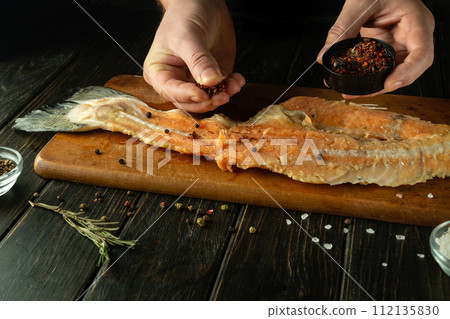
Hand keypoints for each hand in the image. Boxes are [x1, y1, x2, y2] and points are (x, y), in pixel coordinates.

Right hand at [143, 0, 244, 111]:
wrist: (201, 3)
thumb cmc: (184, 16)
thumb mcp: (188, 37)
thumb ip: (199, 60)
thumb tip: (210, 82)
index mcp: (159, 73)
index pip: (171, 91)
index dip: (188, 96)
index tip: (204, 94)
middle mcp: (176, 80)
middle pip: (190, 102)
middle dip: (207, 101)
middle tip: (222, 95)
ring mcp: (196, 80)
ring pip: (208, 99)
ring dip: (222, 96)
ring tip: (233, 86)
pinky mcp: (213, 77)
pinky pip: (222, 89)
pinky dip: (232, 87)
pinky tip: (238, 80)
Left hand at [317, 0, 434, 98]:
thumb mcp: (359, 4)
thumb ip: (342, 29)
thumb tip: (325, 55)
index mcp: (417, 21)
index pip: (422, 54)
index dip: (407, 73)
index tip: (388, 83)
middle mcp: (413, 35)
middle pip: (410, 69)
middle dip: (386, 84)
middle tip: (362, 92)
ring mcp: (401, 43)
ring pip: (395, 72)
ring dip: (375, 85)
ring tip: (352, 91)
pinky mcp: (388, 47)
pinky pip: (382, 67)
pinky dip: (369, 77)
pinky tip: (353, 83)